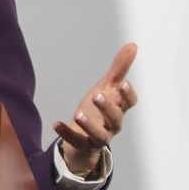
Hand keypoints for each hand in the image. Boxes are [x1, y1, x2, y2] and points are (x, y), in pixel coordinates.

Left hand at [53, 43, 137, 175]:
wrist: (86, 136)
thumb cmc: (99, 109)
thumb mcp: (107, 87)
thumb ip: (119, 68)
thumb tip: (132, 45)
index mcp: (119, 108)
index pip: (129, 103)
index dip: (128, 95)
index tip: (124, 84)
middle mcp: (112, 124)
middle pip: (116, 119)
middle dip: (108, 108)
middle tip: (97, 95)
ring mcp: (98, 136)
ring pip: (99, 135)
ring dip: (89, 125)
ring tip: (78, 113)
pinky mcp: (83, 144)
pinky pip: (76, 141)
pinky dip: (67, 133)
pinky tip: (56, 124)